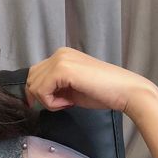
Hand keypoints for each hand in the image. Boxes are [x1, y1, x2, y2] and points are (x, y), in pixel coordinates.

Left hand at [25, 47, 154, 114]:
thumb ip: (54, 85)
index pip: (35, 74)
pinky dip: (52, 103)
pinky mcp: (61, 69)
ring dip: (48, 101)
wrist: (126, 92)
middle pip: (31, 79)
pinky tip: (69, 102)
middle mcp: (58, 54)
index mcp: (61, 56)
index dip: (40, 92)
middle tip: (64, 103)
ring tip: (68, 102)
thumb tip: (35, 94)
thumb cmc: (103, 92)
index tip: (57, 103)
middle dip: (43, 97)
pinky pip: (41, 91)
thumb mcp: (71, 86)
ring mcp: (60, 59)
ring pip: (34, 86)